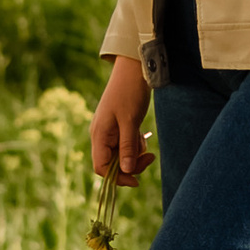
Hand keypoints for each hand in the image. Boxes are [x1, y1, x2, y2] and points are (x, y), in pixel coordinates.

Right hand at [91, 56, 153, 182]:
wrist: (134, 69)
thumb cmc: (130, 92)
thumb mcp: (130, 121)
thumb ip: (127, 147)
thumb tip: (126, 172)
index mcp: (99, 135)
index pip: (102, 167)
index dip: (118, 177)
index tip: (136, 180)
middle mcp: (101, 135)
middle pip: (112, 163)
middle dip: (130, 164)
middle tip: (150, 158)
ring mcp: (109, 131)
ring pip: (120, 154)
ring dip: (134, 153)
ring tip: (143, 138)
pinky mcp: (118, 126)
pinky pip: (125, 144)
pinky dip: (134, 143)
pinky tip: (140, 131)